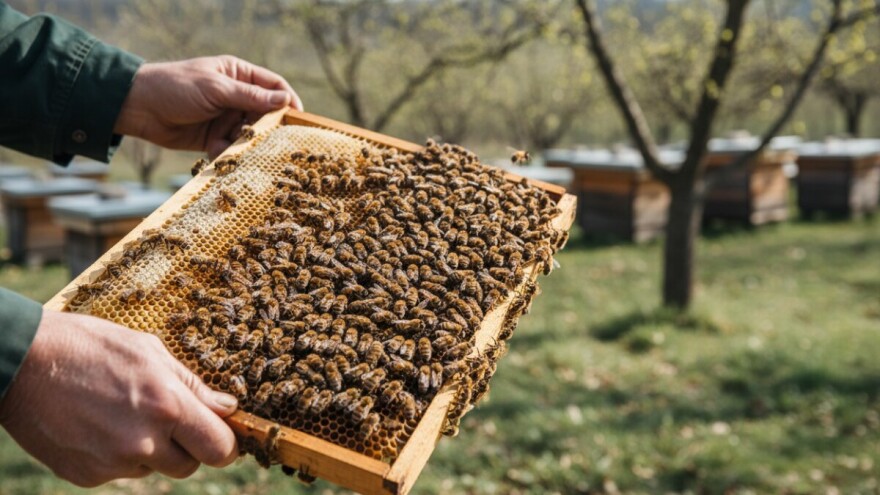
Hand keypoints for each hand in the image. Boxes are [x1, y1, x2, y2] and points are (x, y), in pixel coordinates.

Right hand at [0, 310, 238, 486]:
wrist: (22, 363)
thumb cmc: (91, 346)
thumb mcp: (149, 351)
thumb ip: (192, 386)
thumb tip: (227, 408)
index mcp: (167, 406)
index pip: (219, 448)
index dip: (226, 444)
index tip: (222, 434)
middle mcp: (143, 441)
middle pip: (190, 465)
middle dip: (188, 446)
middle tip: (170, 420)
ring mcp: (113, 463)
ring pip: (154, 468)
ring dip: (151, 449)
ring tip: (122, 412)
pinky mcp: (87, 476)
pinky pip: (119, 472)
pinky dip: (117, 454)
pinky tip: (98, 424)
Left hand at [114, 55, 302, 157]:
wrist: (138, 107)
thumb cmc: (176, 87)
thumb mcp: (217, 89)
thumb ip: (251, 96)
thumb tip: (285, 100)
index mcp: (238, 74)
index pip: (274, 85)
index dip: (288, 100)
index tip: (299, 118)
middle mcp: (235, 96)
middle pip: (265, 114)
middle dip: (268, 129)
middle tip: (273, 142)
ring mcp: (225, 118)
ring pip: (249, 135)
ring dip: (246, 144)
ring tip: (240, 149)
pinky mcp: (214, 138)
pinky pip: (231, 148)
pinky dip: (228, 154)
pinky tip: (218, 154)